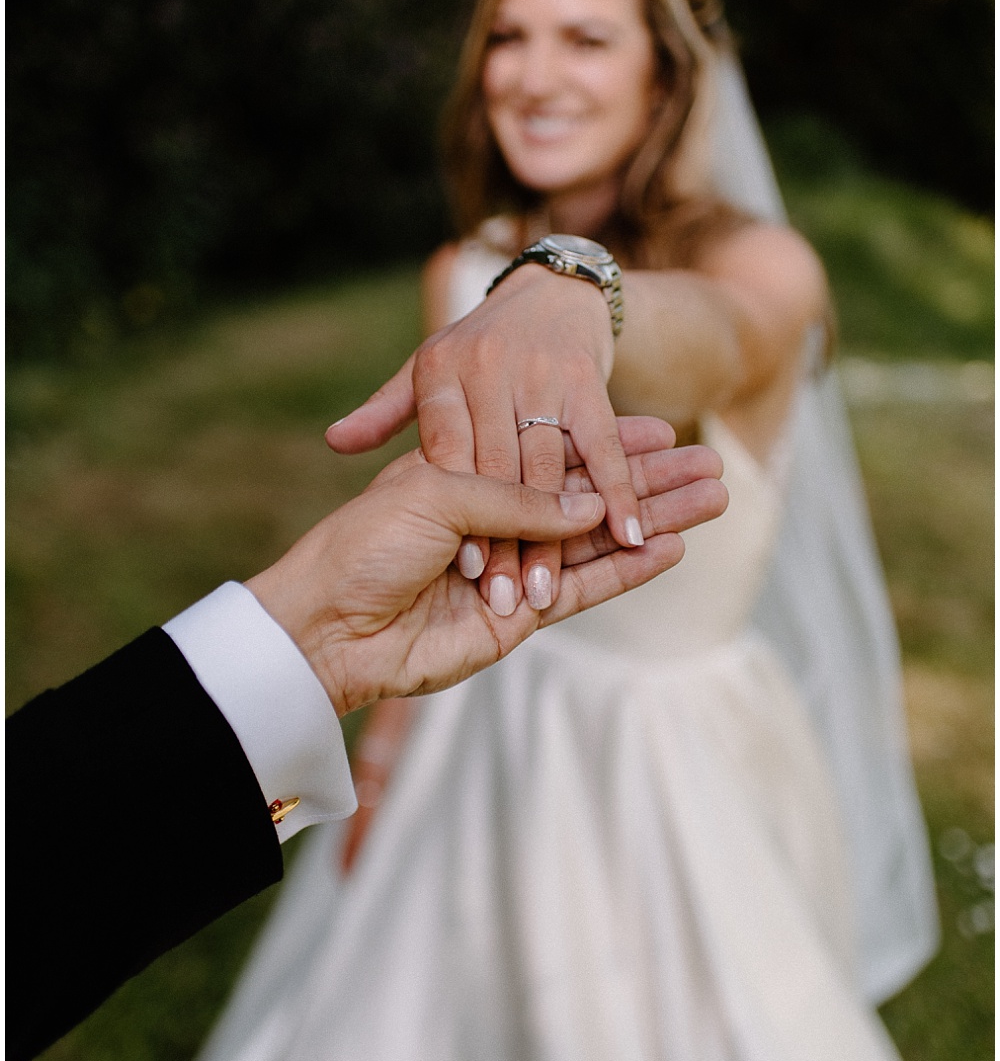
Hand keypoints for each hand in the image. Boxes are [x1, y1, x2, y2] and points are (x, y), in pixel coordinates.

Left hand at [248, 428, 724, 716]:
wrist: (328, 628)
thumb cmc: (366, 544)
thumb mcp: (438, 494)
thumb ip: (517, 499)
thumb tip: (592, 506)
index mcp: (474, 474)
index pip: (557, 452)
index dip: (612, 444)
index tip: (662, 432)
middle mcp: (498, 517)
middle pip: (591, 495)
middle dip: (651, 480)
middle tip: (710, 466)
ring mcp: (512, 567)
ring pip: (598, 539)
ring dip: (655, 522)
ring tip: (714, 502)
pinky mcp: (518, 618)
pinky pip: (584, 588)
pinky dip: (628, 571)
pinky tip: (673, 550)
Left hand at [325, 262, 638, 621]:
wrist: (555, 285)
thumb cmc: (479, 343)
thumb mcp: (425, 370)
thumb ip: (386, 413)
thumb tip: (335, 443)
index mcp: (442, 373)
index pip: (448, 453)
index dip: (457, 510)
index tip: (463, 565)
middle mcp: (490, 371)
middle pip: (498, 471)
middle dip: (503, 539)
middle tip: (506, 596)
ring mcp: (541, 377)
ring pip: (548, 470)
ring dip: (555, 535)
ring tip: (545, 592)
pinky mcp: (589, 385)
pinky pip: (602, 449)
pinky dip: (618, 495)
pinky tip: (628, 536)